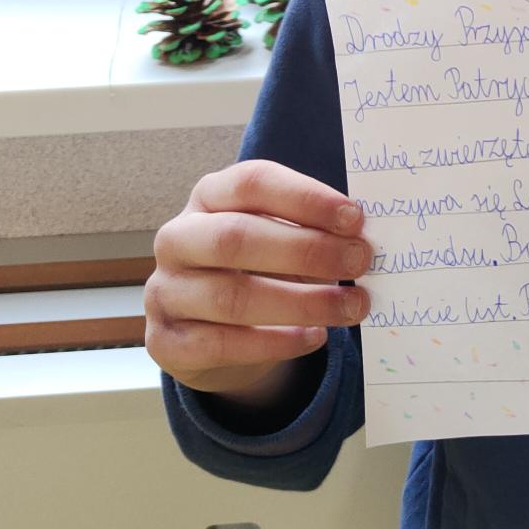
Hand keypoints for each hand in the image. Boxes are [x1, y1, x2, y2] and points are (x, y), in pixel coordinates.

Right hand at [145, 159, 373, 397]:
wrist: (211, 331)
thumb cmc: (257, 268)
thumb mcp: (279, 238)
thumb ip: (311, 231)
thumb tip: (362, 239)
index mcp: (209, 197)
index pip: (252, 183)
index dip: (305, 198)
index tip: (355, 218)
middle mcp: (178, 238)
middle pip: (236, 237)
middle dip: (307, 249)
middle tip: (360, 261)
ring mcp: (166, 291)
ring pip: (232, 297)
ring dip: (302, 303)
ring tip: (351, 307)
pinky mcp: (167, 342)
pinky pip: (223, 344)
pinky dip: (276, 342)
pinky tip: (314, 337)